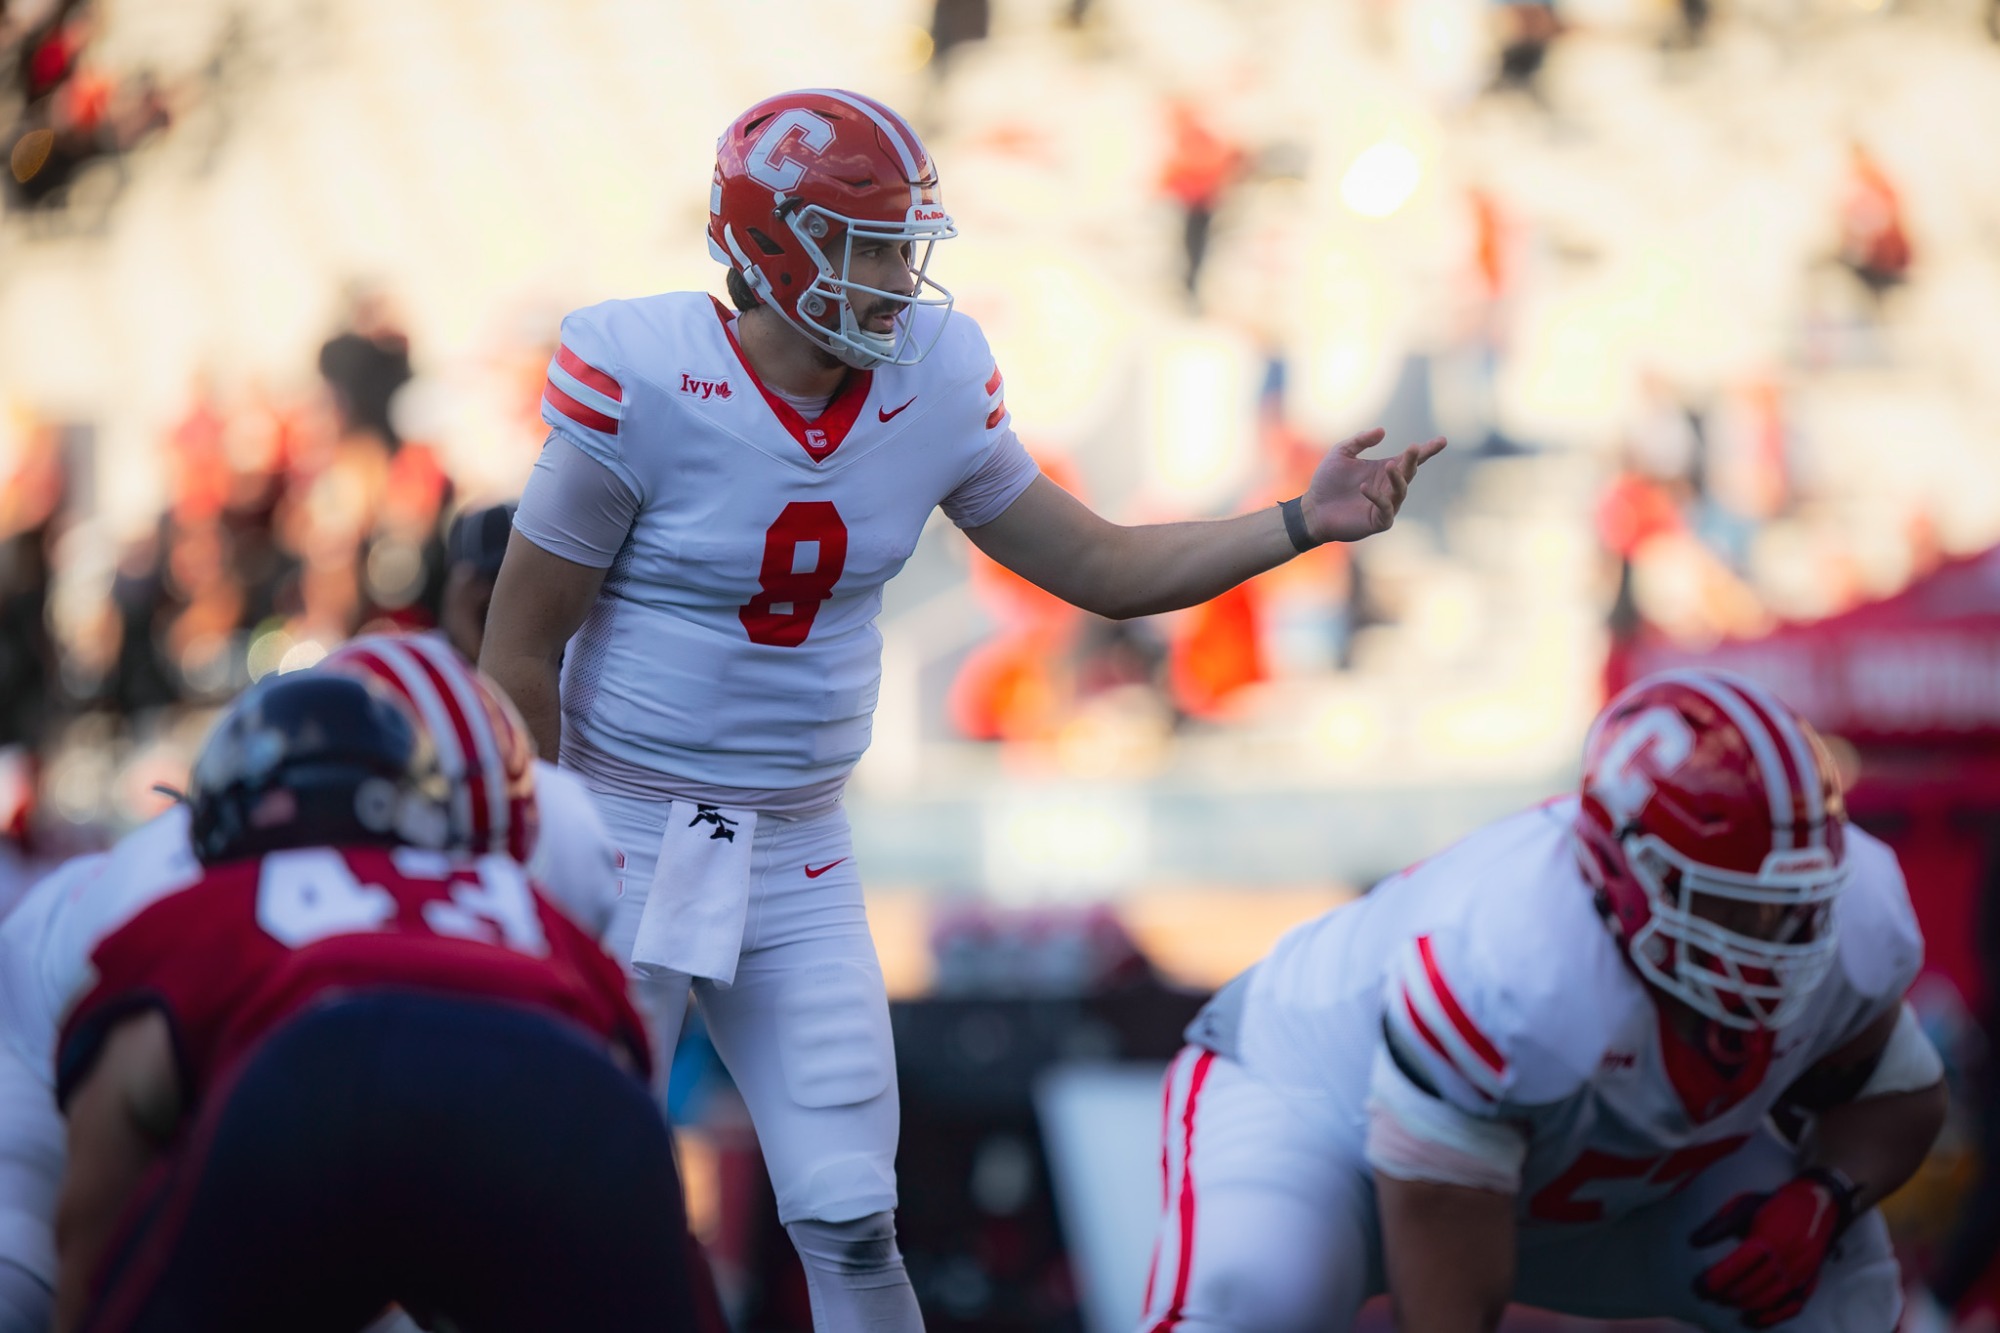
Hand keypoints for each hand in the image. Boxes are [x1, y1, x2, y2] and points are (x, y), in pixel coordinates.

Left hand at [1301, 428, 1446, 543]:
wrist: (1313, 509)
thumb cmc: (1327, 481)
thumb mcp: (1341, 453)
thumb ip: (1360, 440)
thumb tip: (1383, 431)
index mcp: (1384, 469)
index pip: (1410, 459)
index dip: (1427, 450)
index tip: (1442, 440)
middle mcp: (1389, 486)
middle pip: (1408, 471)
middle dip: (1413, 460)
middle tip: (1413, 448)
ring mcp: (1386, 504)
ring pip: (1401, 490)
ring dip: (1398, 478)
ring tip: (1390, 465)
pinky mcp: (1378, 521)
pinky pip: (1385, 508)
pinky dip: (1377, 497)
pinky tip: (1364, 487)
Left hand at [1690, 1171, 1852, 1328]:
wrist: (1818, 1205)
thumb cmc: (1773, 1205)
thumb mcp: (1742, 1206)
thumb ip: (1718, 1225)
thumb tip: (1692, 1242)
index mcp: (1769, 1238)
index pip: (1738, 1266)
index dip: (1716, 1279)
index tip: (1698, 1286)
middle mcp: (1787, 1259)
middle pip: (1752, 1286)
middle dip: (1724, 1294)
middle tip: (1703, 1295)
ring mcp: (1801, 1274)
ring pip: (1769, 1299)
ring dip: (1742, 1305)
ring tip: (1720, 1303)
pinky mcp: (1809, 1282)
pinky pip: (1792, 1307)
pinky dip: (1771, 1318)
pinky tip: (1750, 1320)